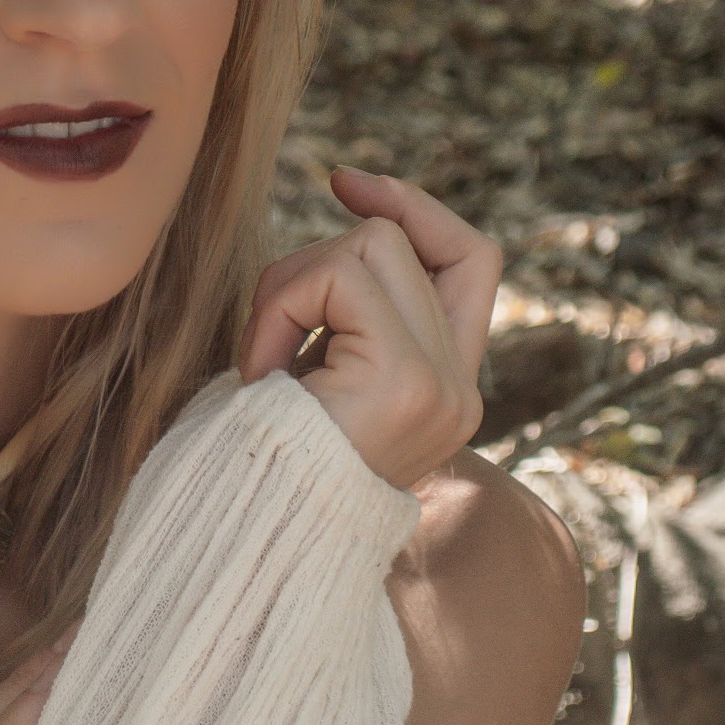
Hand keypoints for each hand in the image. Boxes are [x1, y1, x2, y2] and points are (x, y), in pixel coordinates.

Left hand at [236, 168, 500, 489]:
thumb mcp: (320, 371)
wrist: (250, 540)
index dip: (417, 208)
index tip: (345, 184)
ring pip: (371, 244)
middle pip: (399, 242)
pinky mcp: (408, 379)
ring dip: (291, 286)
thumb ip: (355, 309)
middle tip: (268, 333)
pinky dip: (282, 305)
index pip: (473, 259)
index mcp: (447, 385)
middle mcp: (460, 388)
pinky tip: (261, 369)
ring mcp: (442, 385)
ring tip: (263, 360)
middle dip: (313, 263)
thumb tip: (361, 204)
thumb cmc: (263, 457)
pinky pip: (337, 276)